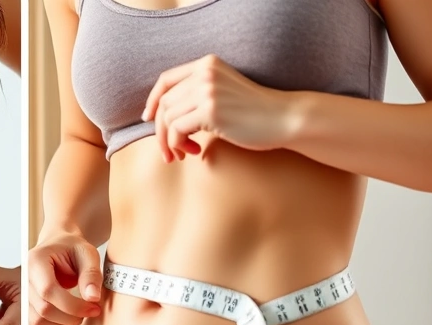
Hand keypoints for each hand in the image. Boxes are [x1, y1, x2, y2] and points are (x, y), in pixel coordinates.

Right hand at [28, 230, 101, 324]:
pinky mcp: (24, 310)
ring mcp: (21, 296)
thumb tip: (93, 298)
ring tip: (79, 317)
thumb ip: (91, 274)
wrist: (59, 248)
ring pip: (37, 324)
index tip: (94, 307)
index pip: (48, 291)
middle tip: (90, 311)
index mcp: (35, 261)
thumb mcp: (88, 254)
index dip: (74, 305)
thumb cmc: (73, 249)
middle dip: (71, 317)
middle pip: (43, 310)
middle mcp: (23, 279)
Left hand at [142, 54, 295, 161]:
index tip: (148, 119)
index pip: (165, 80)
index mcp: (206, 65)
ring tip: (186, 154)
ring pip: (167, 118)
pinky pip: (177, 130)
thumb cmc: (253, 113)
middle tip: (171, 153)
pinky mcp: (210, 110)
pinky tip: (196, 152)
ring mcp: (207, 90)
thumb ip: (196, 97)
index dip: (153, 101)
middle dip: (161, 131)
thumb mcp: (221, 95)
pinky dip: (179, 145)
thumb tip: (159, 118)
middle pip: (164, 103)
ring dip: (171, 142)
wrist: (283, 118)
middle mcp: (204, 73)